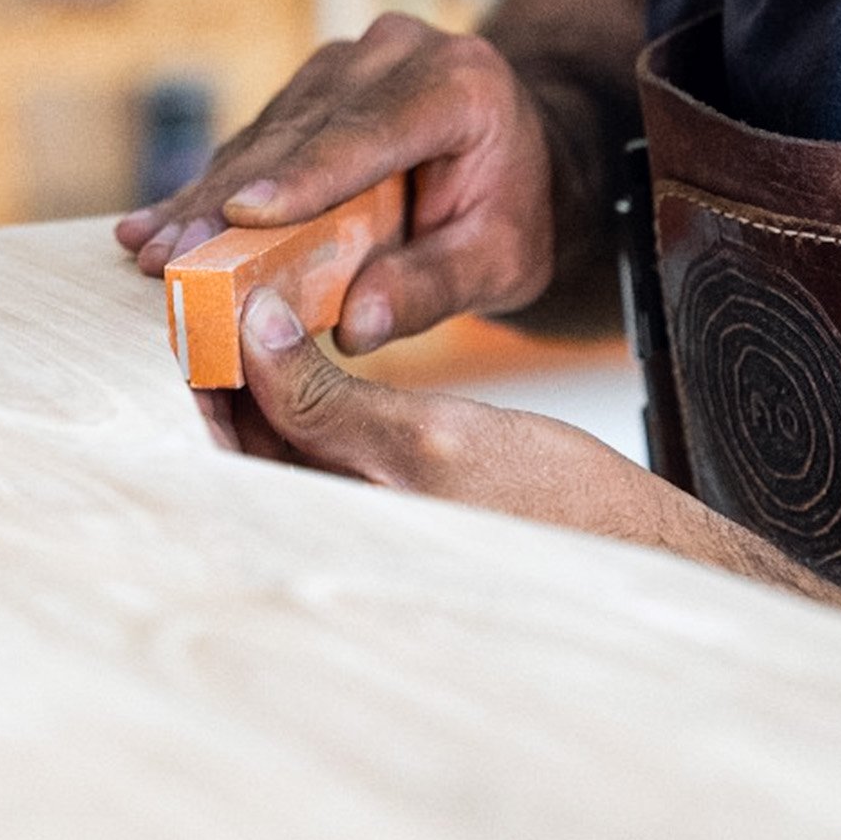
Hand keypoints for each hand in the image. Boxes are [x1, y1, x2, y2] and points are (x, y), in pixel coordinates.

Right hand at [114, 13, 556, 352]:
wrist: (528, 157)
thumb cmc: (516, 214)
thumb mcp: (501, 262)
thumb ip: (433, 287)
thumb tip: (354, 327)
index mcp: (459, 85)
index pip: (369, 133)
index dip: (302, 175)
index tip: (240, 213)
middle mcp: (397, 53)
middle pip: (302, 132)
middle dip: (228, 200)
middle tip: (169, 256)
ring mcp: (350, 60)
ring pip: (266, 133)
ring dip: (204, 197)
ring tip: (148, 250)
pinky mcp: (315, 84)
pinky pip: (257, 137)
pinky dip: (210, 186)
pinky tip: (154, 224)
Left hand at [216, 288, 840, 609]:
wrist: (642, 556)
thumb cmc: (551, 506)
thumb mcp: (431, 440)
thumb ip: (330, 401)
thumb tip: (255, 337)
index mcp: (325, 535)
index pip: (228, 445)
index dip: (206, 370)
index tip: (198, 299)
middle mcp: (328, 534)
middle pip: (244, 441)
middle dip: (227, 366)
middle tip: (220, 283)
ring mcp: (358, 520)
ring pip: (279, 435)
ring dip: (263, 370)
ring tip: (256, 292)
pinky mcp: (389, 503)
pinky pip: (321, 439)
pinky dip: (305, 386)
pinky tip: (306, 333)